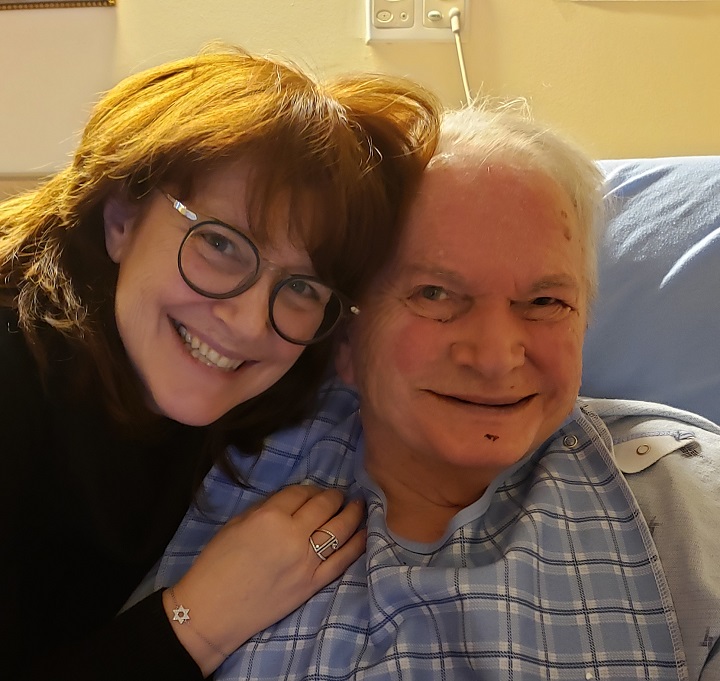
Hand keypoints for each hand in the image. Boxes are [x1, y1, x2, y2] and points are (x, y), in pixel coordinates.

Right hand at [162, 485, 364, 675]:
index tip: (314, 490)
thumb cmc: (216, 565)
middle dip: (334, 497)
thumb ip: (264, 508)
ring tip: (358, 506)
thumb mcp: (235, 525)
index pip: (300, 493)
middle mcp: (293, 535)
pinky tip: (365, 533)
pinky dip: (357, 544)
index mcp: (270, 517)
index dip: (309, 488)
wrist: (213, 611)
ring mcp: (307, 561)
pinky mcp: (313, 583)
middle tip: (339, 495)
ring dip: (352, 513)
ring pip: (339, 529)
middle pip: (324, 506)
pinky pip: (342, 560)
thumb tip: (290, 500)